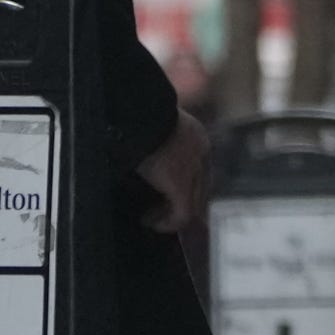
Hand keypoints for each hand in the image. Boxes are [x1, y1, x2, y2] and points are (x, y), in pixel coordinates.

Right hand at [134, 112, 208, 234]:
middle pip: (201, 188)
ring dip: (172, 215)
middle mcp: (201, 153)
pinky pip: (182, 214)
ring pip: (194, 204)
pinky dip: (167, 222)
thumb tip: (147, 158)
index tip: (168, 197)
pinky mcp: (181, 185)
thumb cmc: (133, 114)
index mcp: (196, 135)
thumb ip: (155, 141)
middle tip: (163, 216)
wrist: (132, 111)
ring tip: (152, 219)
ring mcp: (194, 169)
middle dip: (185, 204)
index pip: (200, 169)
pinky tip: (149, 222)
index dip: (188, 186)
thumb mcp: (150, 124)